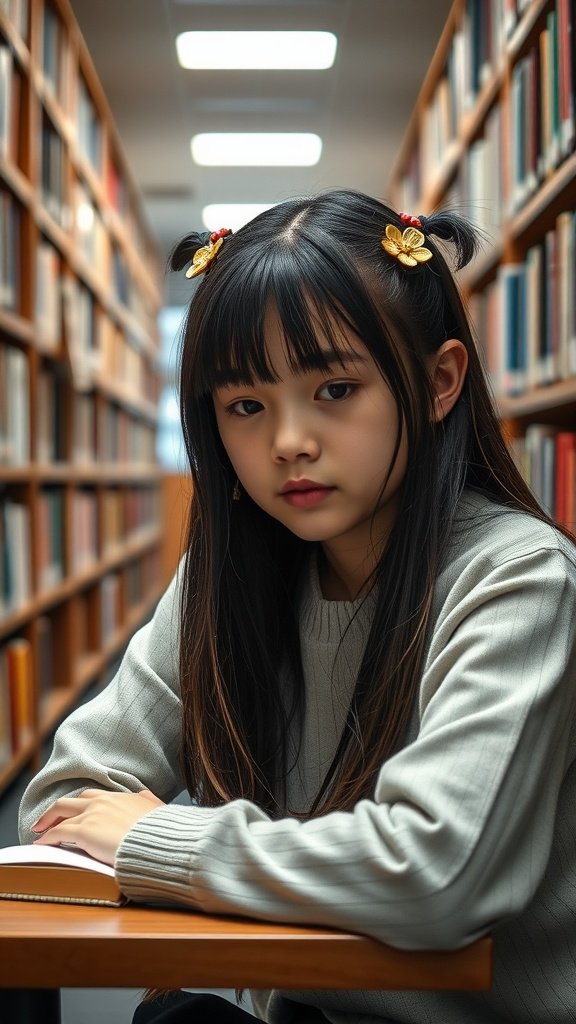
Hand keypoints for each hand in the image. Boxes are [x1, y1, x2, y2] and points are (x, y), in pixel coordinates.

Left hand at [31, 789, 164, 865]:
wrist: (157, 841)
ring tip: (40, 830)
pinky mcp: (84, 831)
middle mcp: (103, 801)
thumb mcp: (156, 807)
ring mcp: (92, 815)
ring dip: (48, 822)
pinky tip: (42, 842)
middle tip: (47, 820)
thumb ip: (147, 799)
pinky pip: (58, 832)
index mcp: (119, 797)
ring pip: (61, 813)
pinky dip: (47, 837)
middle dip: (57, 810)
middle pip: (71, 801)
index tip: (73, 813)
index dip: (79, 805)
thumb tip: (143, 795)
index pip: (92, 797)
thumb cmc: (160, 830)